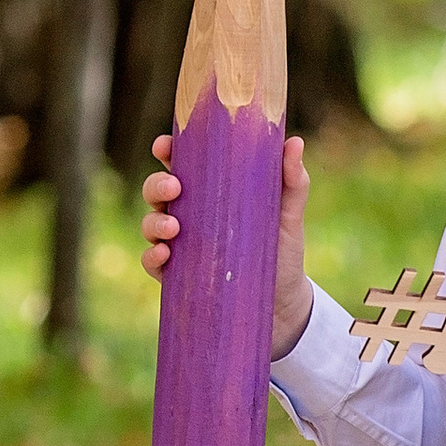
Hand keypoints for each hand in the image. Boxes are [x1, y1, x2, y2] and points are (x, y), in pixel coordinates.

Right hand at [142, 132, 313, 361]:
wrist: (284, 303)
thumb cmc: (282, 251)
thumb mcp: (289, 215)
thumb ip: (292, 181)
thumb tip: (294, 142)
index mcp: (210, 193)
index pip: (181, 165)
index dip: (167, 151)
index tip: (165, 146)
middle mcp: (189, 215)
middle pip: (158, 192)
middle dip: (157, 185)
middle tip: (174, 188)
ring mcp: (180, 245)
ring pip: (151, 225)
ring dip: (153, 222)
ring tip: (174, 227)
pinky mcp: (178, 276)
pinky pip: (153, 263)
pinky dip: (152, 257)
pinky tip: (164, 254)